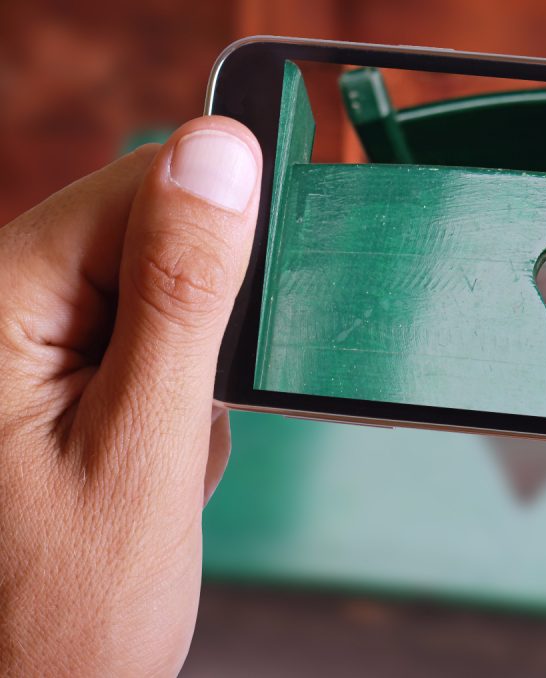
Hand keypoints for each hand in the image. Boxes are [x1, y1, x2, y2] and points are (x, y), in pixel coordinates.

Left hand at [0, 117, 260, 674]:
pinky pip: (141, 344)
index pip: (135, 185)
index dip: (217, 235)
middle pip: (145, 236)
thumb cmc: (64, 610)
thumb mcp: (143, 444)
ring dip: (191, 371)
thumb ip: (183, 292)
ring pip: (157, 294)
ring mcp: (21, 344)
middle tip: (185, 420)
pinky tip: (151, 464)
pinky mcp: (48, 375)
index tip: (251, 313)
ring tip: (163, 458)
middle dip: (201, 326)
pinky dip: (172, 398)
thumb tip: (221, 151)